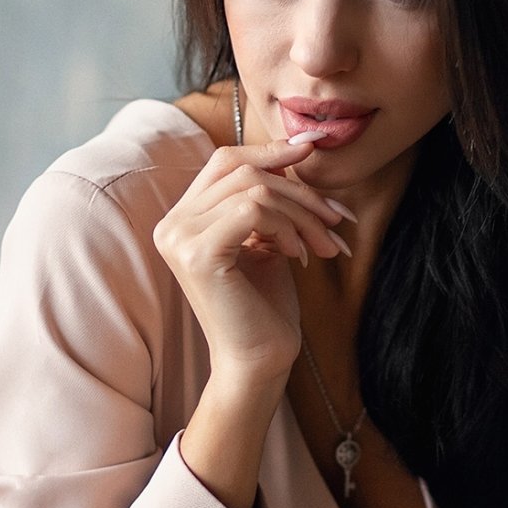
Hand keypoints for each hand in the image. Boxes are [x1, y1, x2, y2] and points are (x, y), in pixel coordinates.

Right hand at [151, 133, 354, 383]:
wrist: (260, 360)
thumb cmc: (265, 306)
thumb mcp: (268, 238)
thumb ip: (269, 198)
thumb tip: (300, 146)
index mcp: (182, 218)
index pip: (225, 162)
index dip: (269, 151)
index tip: (311, 151)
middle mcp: (172, 224)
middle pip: (242, 170)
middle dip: (299, 190)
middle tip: (335, 220)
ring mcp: (179, 237)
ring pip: (254, 189)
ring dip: (302, 213)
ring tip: (323, 246)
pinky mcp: (197, 252)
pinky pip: (253, 209)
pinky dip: (287, 227)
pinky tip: (298, 255)